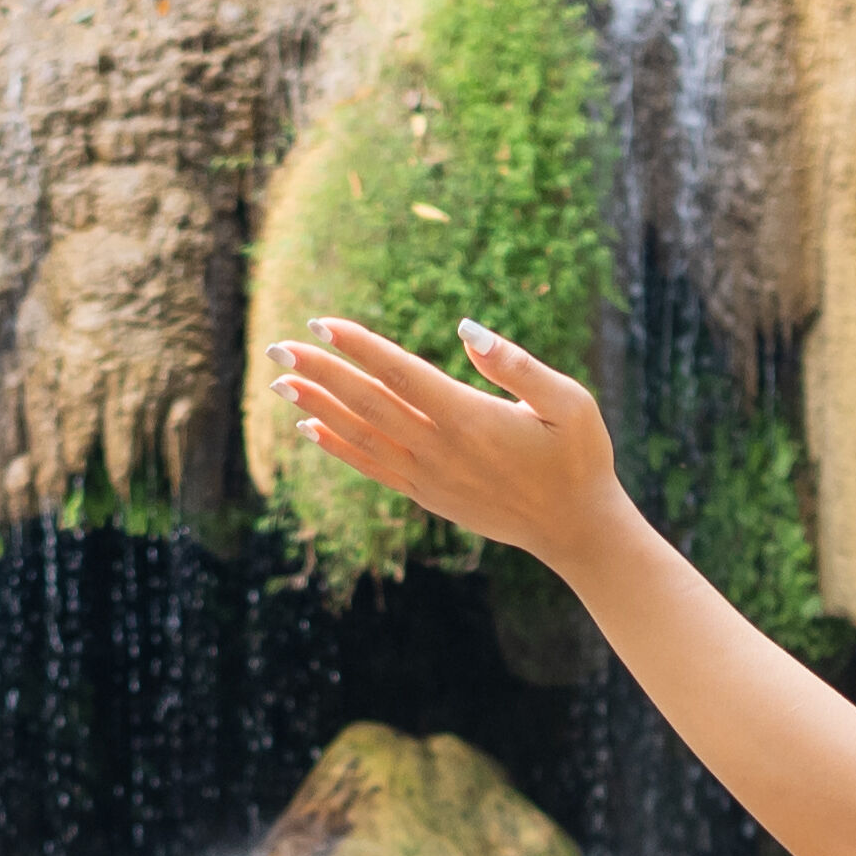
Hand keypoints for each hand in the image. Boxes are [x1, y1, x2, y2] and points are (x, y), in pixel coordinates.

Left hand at [270, 316, 627, 559]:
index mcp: (470, 420)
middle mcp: (440, 450)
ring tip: (279, 383)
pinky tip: (310, 428)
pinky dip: (338, 447)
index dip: (360, 349)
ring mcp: (429, 477)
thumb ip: (517, 365)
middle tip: (277, 348)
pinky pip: (371, 468)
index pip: (401, 375)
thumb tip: (467, 329)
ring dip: (317, 408)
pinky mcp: (427, 496)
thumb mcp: (568, 402)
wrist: (575, 529)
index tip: (322, 325)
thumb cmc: (579, 458)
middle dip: (320, 374)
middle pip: (367, 404)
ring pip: (361, 437)